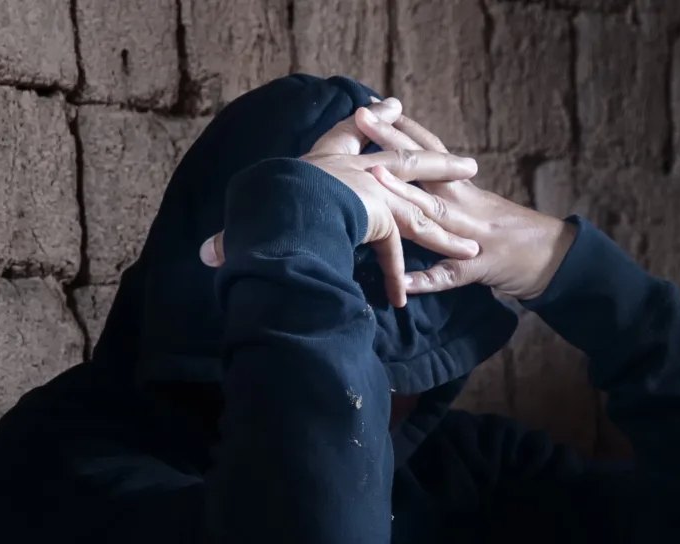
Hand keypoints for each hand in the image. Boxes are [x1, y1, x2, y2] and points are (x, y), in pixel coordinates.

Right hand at [198, 110, 484, 307]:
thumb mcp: (248, 216)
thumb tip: (207, 256)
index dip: (371, 120)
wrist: (279, 204)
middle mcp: (356, 169)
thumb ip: (235, 239)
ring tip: (473, 243)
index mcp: (325, 159)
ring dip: (448, 228)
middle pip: (406, 159)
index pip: (348, 133)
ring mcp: (375, 190)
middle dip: (436, 161)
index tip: (389, 105)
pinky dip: (402, 279)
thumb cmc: (261, 203)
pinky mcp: (385, 217)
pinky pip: (401, 253)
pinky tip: (408, 302)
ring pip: (421, 207)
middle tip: (465, 162)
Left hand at [349, 98, 576, 301]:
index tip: (373, 103)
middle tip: (360, 115)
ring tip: (372, 178)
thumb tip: (419, 183)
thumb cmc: (519, 234)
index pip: (432, 150)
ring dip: (403, 195)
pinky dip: (427, 280)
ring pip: (434, 213)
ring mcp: (474, 235)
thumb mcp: (483, 208)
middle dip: (392, 143)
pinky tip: (403, 283)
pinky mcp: (482, 268)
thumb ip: (452, 196)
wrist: (560, 259)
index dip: (403, 127)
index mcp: (466, 190)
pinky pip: (451, 274)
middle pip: (425, 169)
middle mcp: (468, 205)